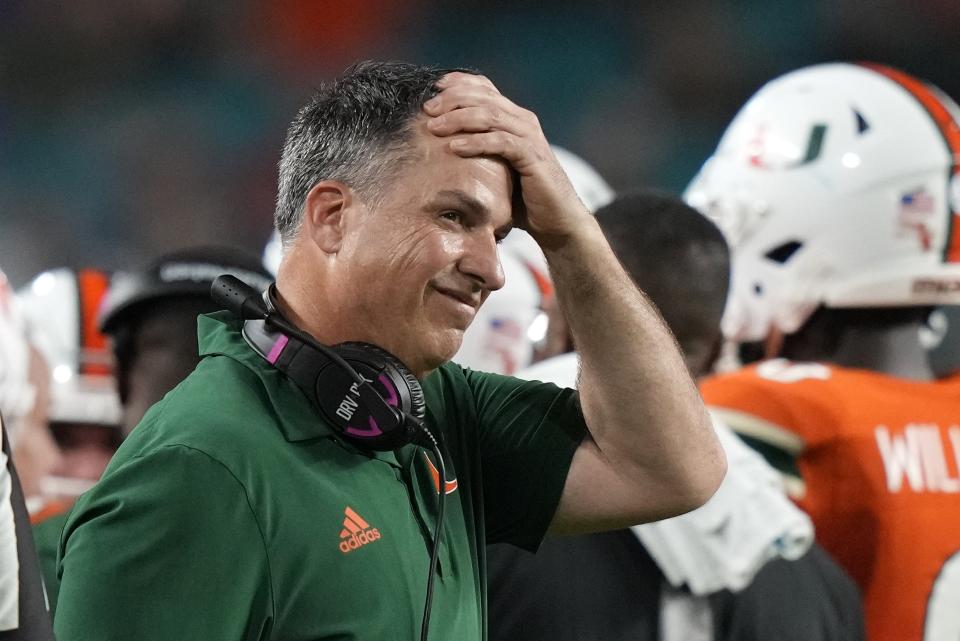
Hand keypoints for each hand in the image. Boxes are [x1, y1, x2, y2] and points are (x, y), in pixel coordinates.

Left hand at [423, 72, 592, 247]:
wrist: (556, 220)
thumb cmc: (523, 197)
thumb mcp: (496, 167)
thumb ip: (478, 151)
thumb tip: (439, 147)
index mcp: (514, 118)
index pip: (485, 88)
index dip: (459, 83)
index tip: (432, 88)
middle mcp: (523, 121)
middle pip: (484, 97)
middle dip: (452, 99)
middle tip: (427, 109)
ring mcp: (529, 137)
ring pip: (490, 115)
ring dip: (458, 118)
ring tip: (434, 127)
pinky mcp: (532, 157)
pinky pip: (500, 142)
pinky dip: (475, 142)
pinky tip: (454, 147)